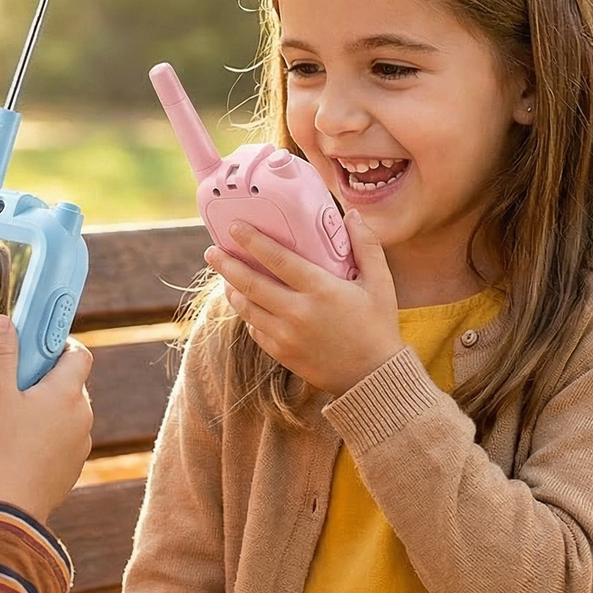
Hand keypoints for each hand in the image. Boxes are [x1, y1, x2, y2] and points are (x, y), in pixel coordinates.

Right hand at [0, 316, 93, 523]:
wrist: (11, 507)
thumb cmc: (1, 448)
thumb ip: (1, 354)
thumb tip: (5, 322)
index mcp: (68, 392)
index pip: (79, 353)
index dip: (60, 344)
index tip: (37, 346)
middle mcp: (83, 415)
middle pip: (71, 383)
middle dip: (47, 378)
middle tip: (15, 382)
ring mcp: (81, 444)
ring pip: (67, 413)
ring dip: (47, 409)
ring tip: (14, 417)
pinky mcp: (73, 467)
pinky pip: (63, 440)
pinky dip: (47, 436)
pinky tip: (20, 445)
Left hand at [205, 211, 404, 397]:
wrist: (373, 377)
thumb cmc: (378, 326)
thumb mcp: (381, 283)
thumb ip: (366, 245)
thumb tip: (351, 215)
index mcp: (320, 290)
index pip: (277, 258)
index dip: (252, 241)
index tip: (235, 227)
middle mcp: (297, 312)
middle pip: (250, 283)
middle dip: (227, 264)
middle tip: (211, 251)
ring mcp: (285, 335)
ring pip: (246, 307)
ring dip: (231, 288)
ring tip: (224, 274)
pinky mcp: (281, 352)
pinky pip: (254, 329)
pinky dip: (247, 313)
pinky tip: (245, 302)